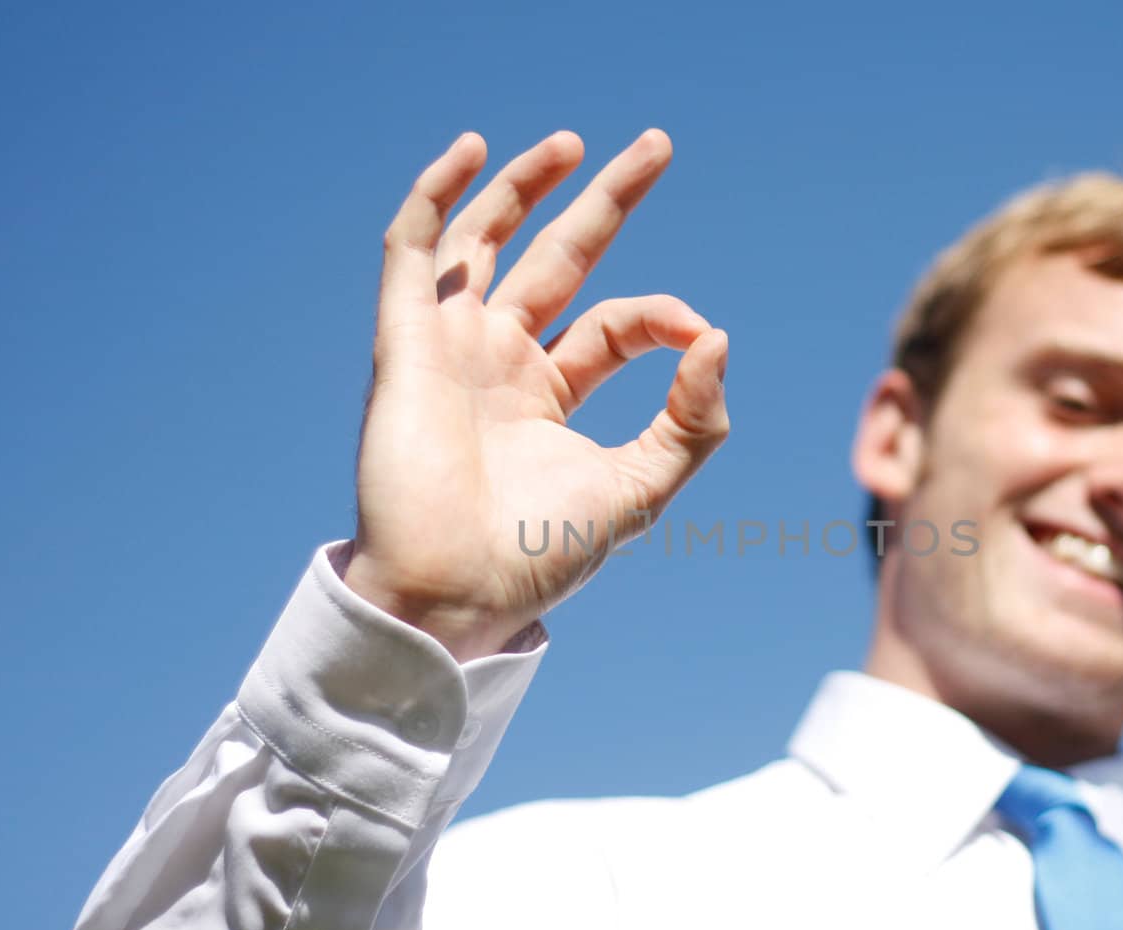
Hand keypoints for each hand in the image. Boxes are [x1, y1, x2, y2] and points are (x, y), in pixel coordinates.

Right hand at [343, 130, 729, 659]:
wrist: (455, 592)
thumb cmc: (540, 554)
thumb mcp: (640, 489)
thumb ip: (692, 423)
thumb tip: (717, 339)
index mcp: (550, 394)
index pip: (613, 324)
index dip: (660, 316)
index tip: (697, 331)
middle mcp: (500, 360)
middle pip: (558, 257)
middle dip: (605, 201)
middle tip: (658, 145)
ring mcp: (450, 347)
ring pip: (485, 240)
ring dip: (523, 186)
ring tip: (574, 143)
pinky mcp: (404, 343)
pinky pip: (412, 252)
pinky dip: (436, 196)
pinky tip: (471, 150)